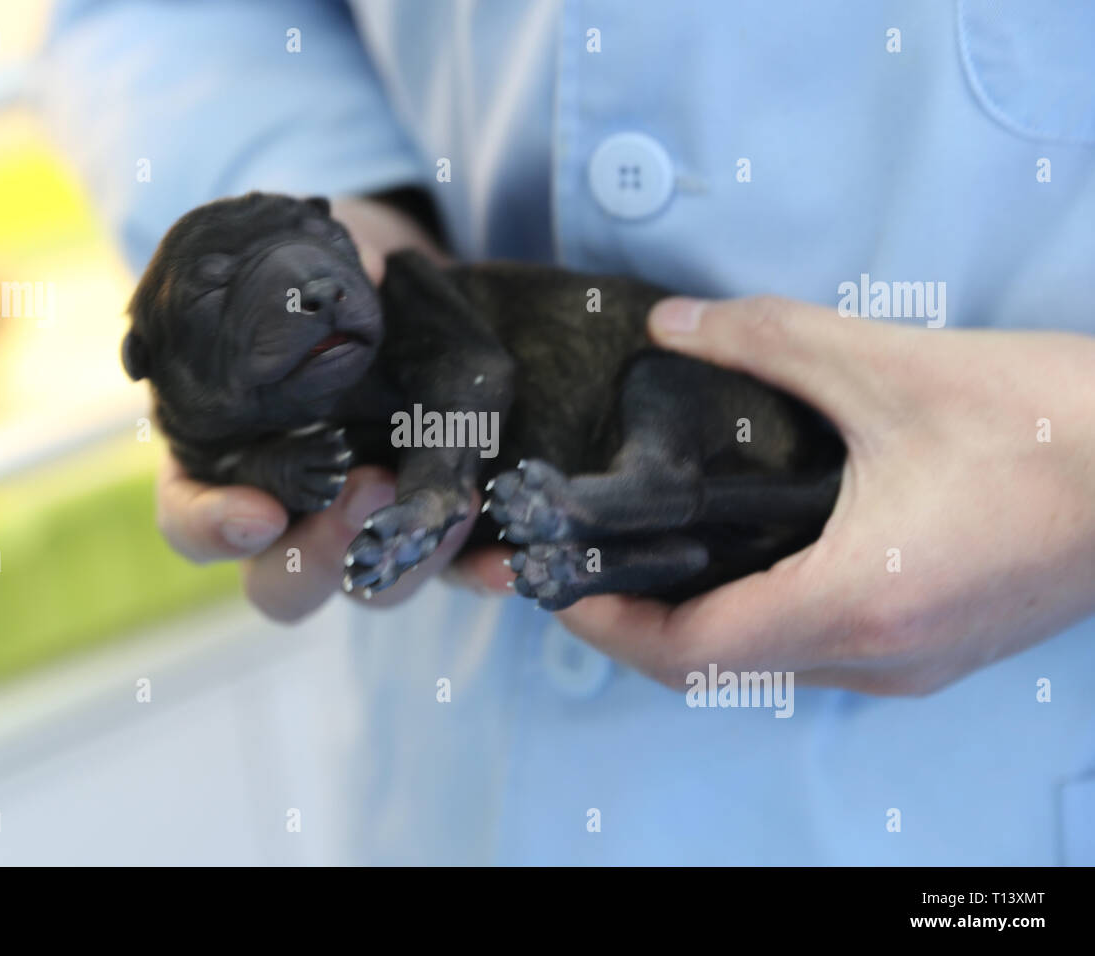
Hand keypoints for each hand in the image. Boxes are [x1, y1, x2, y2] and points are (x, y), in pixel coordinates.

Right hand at [153, 194, 504, 619]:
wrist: (392, 287)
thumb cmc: (313, 278)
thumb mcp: (292, 273)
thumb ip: (298, 285)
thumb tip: (364, 274)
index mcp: (218, 462)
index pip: (191, 520)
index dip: (215, 527)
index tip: (260, 515)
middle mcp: (286, 514)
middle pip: (282, 583)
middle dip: (324, 551)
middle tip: (369, 491)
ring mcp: (361, 529)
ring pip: (369, 586)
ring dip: (408, 560)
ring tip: (453, 507)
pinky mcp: (431, 529)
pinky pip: (450, 572)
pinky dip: (479, 571)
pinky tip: (511, 562)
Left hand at [553, 295, 1094, 694]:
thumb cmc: (1050, 424)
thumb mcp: (894, 367)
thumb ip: (769, 342)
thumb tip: (672, 325)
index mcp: (856, 604)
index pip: (690, 651)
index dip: (604, 625)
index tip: (553, 585)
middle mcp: (877, 659)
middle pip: (715, 670)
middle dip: (634, 627)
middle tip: (583, 569)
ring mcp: (911, 667)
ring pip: (766, 667)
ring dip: (694, 628)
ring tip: (645, 561)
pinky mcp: (936, 651)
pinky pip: (815, 654)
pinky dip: (755, 621)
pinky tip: (740, 562)